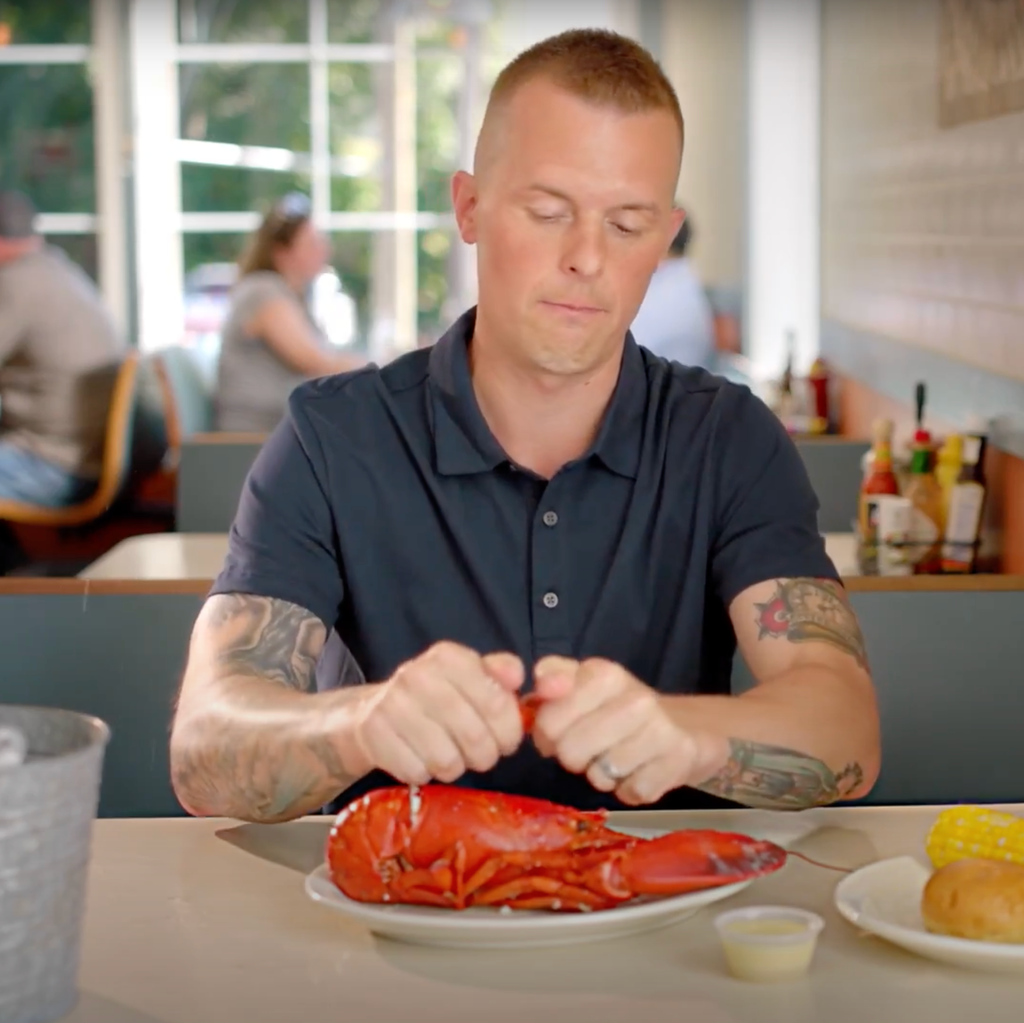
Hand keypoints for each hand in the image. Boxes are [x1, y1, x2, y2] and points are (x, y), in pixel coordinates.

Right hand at [353, 641, 525, 785]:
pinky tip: (423, 759)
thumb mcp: (469, 676)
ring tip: (452, 756)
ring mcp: (392, 704)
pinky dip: (426, 773)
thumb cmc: (436, 695)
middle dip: (486, 755)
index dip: (509, 730)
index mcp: (448, 657)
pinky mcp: (373, 734)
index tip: (507, 740)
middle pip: (474, 736)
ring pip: (446, 760)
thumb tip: (518, 675)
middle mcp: (417, 675)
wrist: (374, 709)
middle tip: (483, 755)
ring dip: (456, 766)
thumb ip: (499, 673)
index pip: (497, 703)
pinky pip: (417, 772)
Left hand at [529, 656, 706, 805]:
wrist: (687, 727)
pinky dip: (628, 790)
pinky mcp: (677, 763)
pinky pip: (629, 793)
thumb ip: (552, 679)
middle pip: (570, 752)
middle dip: (573, 756)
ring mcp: (660, 731)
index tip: (561, 729)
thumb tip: (537, 688)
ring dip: (601, 775)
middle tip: (590, 747)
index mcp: (605, 674)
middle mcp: (636, 699)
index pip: (549, 720)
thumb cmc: (621, 707)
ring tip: (616, 758)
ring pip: (599, 776)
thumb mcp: (585, 683)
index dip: (546, 733)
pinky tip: (638, 771)